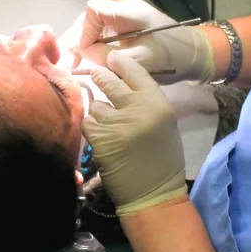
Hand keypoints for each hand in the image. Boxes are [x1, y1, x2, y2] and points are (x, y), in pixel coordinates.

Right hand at [77, 0, 214, 84]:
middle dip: (78, 38)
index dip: (84, 31)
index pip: (93, 10)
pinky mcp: (128, 27)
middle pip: (90, 17)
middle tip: (69, 63)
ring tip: (75, 64)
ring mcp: (126, 17)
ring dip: (84, 43)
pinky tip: (90, 60)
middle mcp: (125, 9)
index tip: (84, 53)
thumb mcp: (140, 61)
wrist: (196, 55)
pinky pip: (104, 32)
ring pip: (95, 25)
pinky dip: (94, 45)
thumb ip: (109, 57)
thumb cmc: (172, 57)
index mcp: (129, 12)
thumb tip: (83, 53)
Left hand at [82, 54, 187, 215]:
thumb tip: (121, 80)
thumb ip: (145, 100)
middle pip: (109, 82)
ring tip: (108, 126)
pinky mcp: (100, 139)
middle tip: (96, 75)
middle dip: (100, 78)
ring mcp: (117, 124)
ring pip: (95, 105)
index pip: (134, 72)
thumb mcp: (163, 122)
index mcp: (158, 103)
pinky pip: (87, 124)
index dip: (119, 63)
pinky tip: (100, 140)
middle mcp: (138, 109)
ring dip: (97, 113)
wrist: (154, 193)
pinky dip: (91, 130)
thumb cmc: (162, 159)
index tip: (111, 59)